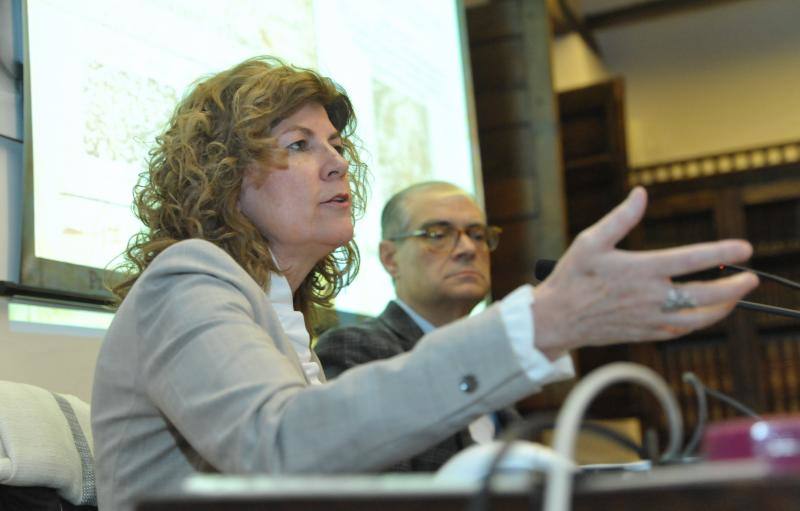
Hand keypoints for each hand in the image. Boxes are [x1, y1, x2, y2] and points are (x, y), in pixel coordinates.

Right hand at [532, 187, 757, 356]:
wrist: (556, 319)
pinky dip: (701, 323)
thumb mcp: (590, 241)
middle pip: (705, 295)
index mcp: (639, 270)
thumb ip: (620, 218)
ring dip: (724, 308)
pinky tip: (707, 314)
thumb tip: (641, 194)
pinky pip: (682, 331)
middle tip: (752, 278)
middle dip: (734, 287)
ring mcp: (649, 318)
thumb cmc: (572, 277)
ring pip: (698, 318)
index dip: (721, 253)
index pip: (691, 259)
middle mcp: (649, 296)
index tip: (744, 248)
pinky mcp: (645, 333)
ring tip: (736, 297)